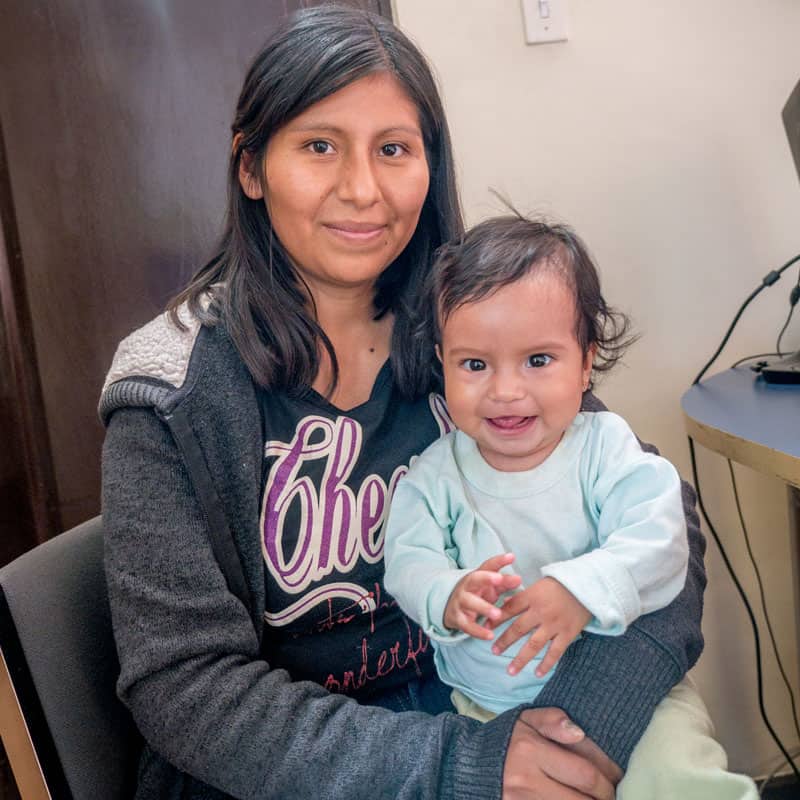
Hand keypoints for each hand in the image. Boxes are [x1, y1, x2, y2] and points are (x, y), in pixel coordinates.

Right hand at [443, 553, 521, 638]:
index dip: (499, 561)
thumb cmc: (477, 595)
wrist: (451, 608)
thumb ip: (504, 583)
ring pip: (470, 602)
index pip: (487, 565)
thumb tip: (519, 578)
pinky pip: (467, 625)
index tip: (511, 557)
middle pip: (474, 578)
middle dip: (486, 578)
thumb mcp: (489, 588)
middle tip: (500, 579)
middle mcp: (467, 586)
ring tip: (497, 614)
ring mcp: (460, 602)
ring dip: (483, 608)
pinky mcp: (457, 618)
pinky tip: (490, 635)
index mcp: (477, 576)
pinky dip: (478, 631)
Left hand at [490, 577, 590, 676]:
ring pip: (534, 645)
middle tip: (494, 651)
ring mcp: (554, 624)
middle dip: (504, 641)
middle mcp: (541, 612)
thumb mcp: (538, 585)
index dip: (496, 620)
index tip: (485, 628)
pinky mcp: (568, 633)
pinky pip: (555, 652)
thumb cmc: (561, 583)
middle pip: (518, 629)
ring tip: (510, 670)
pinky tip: (537, 673)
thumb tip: (504, 604)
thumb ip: (522, 596)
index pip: (509, 609)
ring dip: (520, 659)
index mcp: (532, 596)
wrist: (588, 585)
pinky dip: (546, 664)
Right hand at [503, 707, 617, 798]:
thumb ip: (552, 720)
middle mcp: (525, 780)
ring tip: (596, 797)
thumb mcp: (526, 720)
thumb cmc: (507, 741)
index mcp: (530, 750)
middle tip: (612, 793)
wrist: (471, 766)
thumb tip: (579, 732)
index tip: (617, 777)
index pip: (585, 772)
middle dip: (605, 798)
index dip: (609, 778)